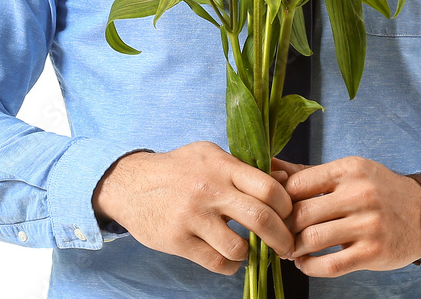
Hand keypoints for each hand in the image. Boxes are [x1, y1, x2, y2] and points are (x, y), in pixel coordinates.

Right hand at [93, 141, 294, 275]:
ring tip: (250, 249)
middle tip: (287, 246)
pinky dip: (230, 265)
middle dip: (282, 238)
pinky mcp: (179, 240)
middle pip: (261, 218)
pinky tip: (229, 257)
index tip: (289, 215)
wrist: (131, 184)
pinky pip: (217, 262)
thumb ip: (244, 167)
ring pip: (239, 247)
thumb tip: (284, 179)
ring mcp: (193, 216)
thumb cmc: (179, 168)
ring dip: (251, 254)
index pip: (268, 186)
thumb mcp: (211, 155)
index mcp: (222, 165)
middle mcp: (210, 189)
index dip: (286, 205)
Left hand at [276, 155, 420, 276]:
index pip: (299, 184)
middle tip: (277, 234)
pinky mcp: (373, 252)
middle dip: (284, 227)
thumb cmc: (378, 190)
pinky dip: (310, 267)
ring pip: (313, 239)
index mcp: (349, 169)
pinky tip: (305, 263)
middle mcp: (359, 194)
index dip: (279, 200)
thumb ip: (310, 173)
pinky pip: (331, 265)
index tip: (274, 209)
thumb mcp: (349, 172)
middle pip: (302, 213)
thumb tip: (271, 168)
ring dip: (294, 249)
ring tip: (290, 249)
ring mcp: (368, 224)